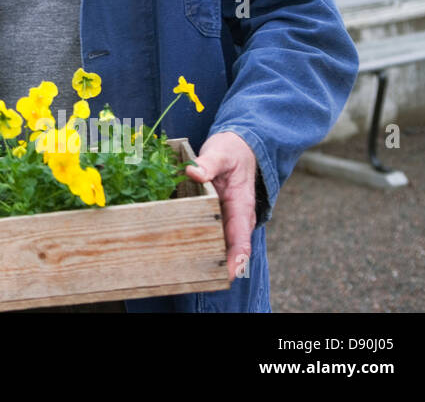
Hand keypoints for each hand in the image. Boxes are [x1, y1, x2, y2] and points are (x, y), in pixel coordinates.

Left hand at [185, 131, 255, 282]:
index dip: (236, 259)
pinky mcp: (217, 214)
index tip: (228, 274)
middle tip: (199, 277)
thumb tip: (192, 173)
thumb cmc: (231, 151)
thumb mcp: (220, 153)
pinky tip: (182, 249)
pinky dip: (201, 242)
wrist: (238, 147)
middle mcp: (236, 217)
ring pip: (220, 243)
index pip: (242, 239)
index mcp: (241, 205)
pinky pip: (210, 232)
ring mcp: (227, 217)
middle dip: (219, 265)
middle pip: (230, 248)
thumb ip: (208, 164)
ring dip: (208, 256)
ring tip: (188, 270)